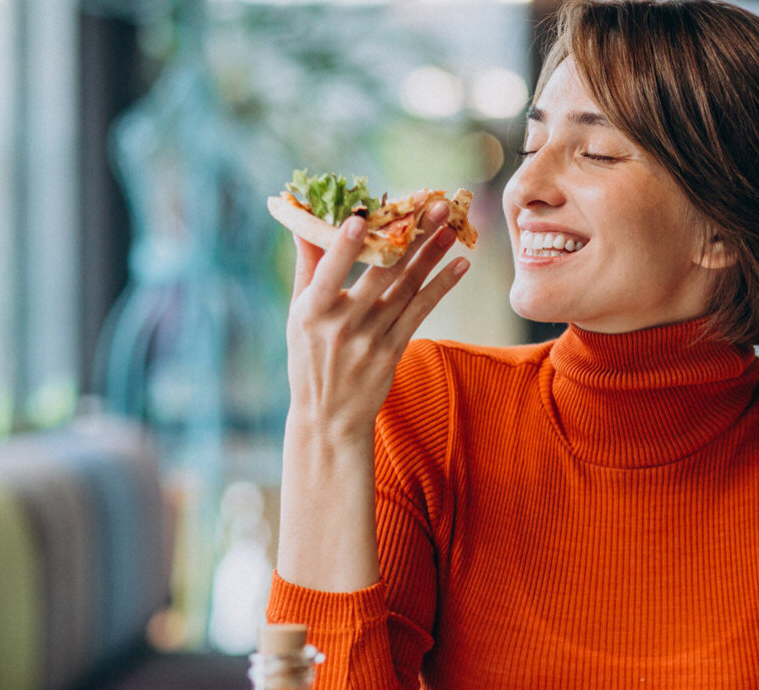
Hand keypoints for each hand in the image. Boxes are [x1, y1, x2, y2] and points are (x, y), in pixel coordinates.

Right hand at [285, 202, 469, 442]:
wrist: (329, 416)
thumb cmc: (309, 357)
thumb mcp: (298, 315)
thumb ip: (307, 267)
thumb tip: (303, 221)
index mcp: (311, 311)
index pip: (329, 273)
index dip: (345, 246)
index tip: (362, 217)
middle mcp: (343, 325)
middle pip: (381, 273)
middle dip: (410, 236)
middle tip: (433, 205)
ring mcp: (371, 339)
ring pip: (407, 289)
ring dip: (433, 255)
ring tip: (452, 227)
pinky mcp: (393, 350)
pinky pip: (422, 312)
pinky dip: (442, 287)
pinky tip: (460, 265)